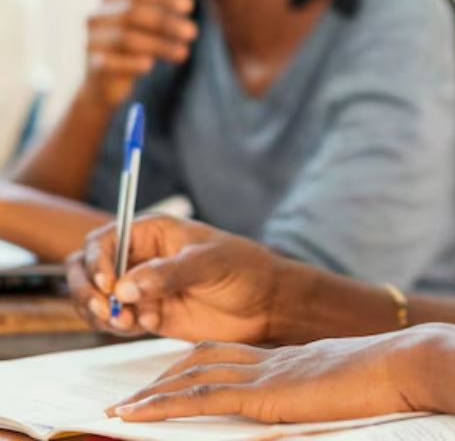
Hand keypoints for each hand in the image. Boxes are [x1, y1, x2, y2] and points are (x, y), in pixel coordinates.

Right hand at [66, 214, 287, 342]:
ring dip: (100, 313)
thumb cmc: (244, 269)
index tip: (108, 285)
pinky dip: (118, 327)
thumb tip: (125, 286)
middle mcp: (139, 257)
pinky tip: (145, 325)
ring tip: (130, 321)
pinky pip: (114, 321)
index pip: (102, 241)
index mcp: (151, 232)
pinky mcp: (146, 313)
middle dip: (87, 290)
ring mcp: (140, 287)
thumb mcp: (209, 263)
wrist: (265, 303)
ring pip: (94, 298)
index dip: (97, 262)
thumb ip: (168, 273)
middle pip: (86, 269)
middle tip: (108, 308)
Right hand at [82, 0, 195, 107]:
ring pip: (126, 39)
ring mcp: (91, 40)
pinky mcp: (92, 65)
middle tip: (192, 32)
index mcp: (113, 2)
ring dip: (159, 45)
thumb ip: (165, 14)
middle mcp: (98, 17)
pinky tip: (149, 66)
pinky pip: (110, 62)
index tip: (188, 6)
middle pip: (133, 13)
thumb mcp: (151, 29)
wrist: (105, 84)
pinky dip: (131, 63)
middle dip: (166, 22)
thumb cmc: (134, 50)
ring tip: (184, 53)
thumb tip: (187, 5)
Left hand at [106, 331, 436, 422]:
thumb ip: (328, 392)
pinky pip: (203, 399)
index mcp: (294, 358)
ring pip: (195, 377)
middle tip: (134, 395)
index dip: (198, 365)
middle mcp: (275, 360)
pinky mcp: (267, 394)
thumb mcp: (352, 385)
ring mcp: (269, 374)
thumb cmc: (394, 379)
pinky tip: (139, 416)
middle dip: (165, 377)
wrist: (407, 364)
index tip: (175, 377)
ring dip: (153, 394)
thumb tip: (324, 403)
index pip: (235, 355)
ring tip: (123, 410)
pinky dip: (164, 407)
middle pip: (205, 359)